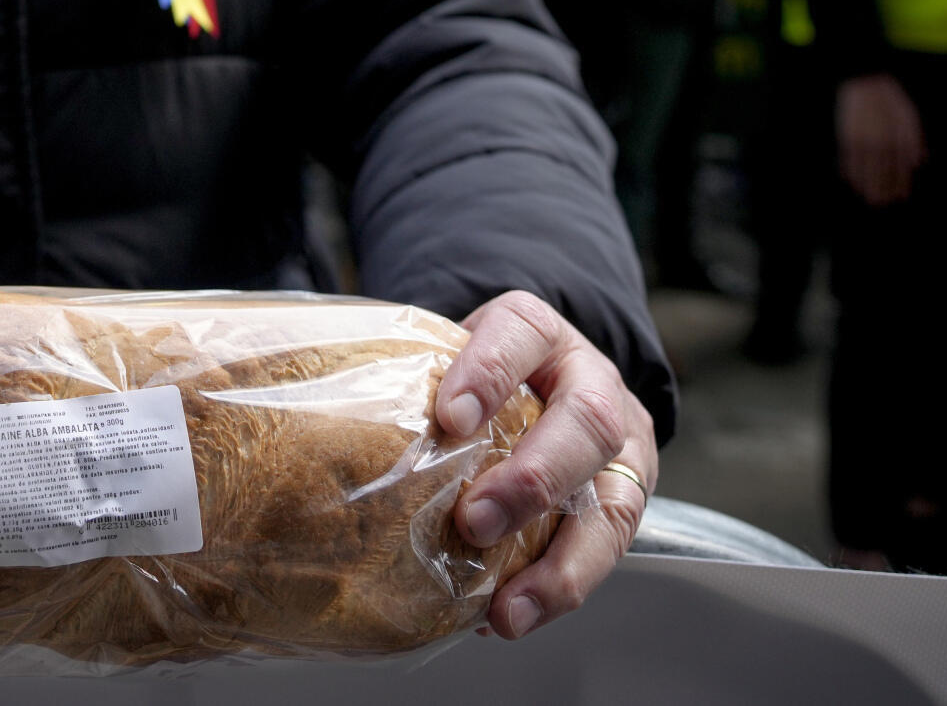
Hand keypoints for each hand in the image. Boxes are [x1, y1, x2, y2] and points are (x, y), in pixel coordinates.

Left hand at [436, 291, 656, 640]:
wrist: (548, 379)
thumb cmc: (480, 375)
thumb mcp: (450, 353)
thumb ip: (410, 376)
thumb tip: (321, 415)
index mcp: (540, 335)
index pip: (523, 333)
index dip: (490, 371)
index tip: (449, 417)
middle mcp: (591, 384)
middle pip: (587, 422)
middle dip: (533, 479)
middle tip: (475, 521)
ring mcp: (620, 446)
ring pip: (614, 502)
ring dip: (559, 563)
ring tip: (507, 606)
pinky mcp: (625, 499)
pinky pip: (607, 551)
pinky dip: (558, 587)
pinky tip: (511, 614)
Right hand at [837, 73, 926, 205]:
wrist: (864, 80)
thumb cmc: (889, 98)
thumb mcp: (908, 115)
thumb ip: (914, 139)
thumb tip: (919, 161)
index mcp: (898, 137)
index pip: (900, 167)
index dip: (899, 183)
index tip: (898, 197)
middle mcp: (881, 142)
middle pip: (882, 172)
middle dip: (882, 189)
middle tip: (880, 204)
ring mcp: (863, 139)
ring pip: (865, 168)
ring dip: (866, 184)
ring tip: (866, 197)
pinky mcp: (847, 135)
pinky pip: (848, 157)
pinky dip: (849, 170)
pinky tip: (850, 180)